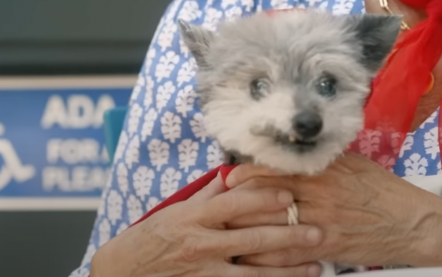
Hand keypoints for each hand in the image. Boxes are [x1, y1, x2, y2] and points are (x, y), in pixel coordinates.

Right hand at [91, 175, 323, 276]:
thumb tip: (235, 175)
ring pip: (254, 273)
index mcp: (193, 216)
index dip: (263, 199)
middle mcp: (200, 243)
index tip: (289, 195)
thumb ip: (208, 194)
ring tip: (315, 267)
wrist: (123, 272)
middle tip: (317, 231)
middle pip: (251, 239)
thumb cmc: (151, 237)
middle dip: (288, 236)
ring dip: (287, 271)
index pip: (234, 203)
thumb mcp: (176, 209)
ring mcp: (204, 271)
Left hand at [224, 153, 437, 267]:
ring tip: (227, 233)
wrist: (411, 222)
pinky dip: (266, 257)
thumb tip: (296, 152)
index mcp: (322, 170)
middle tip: (218, 208)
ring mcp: (320, 223)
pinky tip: (251, 257)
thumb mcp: (352, 164)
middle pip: (265, 199)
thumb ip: (323, 159)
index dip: (246, 174)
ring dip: (245, 232)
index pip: (274, 169)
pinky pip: (287, 255)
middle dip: (237, 204)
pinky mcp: (326, 248)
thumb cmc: (382, 190)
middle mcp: (317, 195)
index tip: (229, 177)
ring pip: (270, 228)